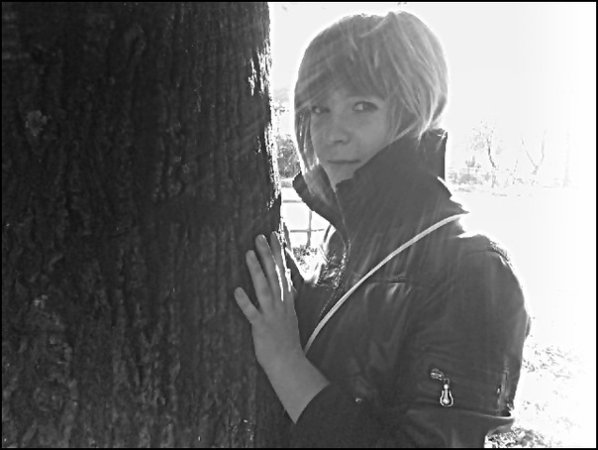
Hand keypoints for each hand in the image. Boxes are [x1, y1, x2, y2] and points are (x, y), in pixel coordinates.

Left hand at [234, 232, 302, 372]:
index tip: (274, 235)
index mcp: (286, 300)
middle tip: (259, 237)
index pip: (283, 270)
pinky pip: (252, 313)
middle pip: (274, 275)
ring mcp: (271, 315)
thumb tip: (289, 283)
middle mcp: (280, 304)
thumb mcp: (290, 315)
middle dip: (267, 255)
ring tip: (249, 254)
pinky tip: (236, 290)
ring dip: (256, 271)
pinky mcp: (261, 328)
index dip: (278, 252)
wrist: (289, 364)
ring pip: (264, 288)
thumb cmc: (287, 341)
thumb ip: (288, 298)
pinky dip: (245, 302)